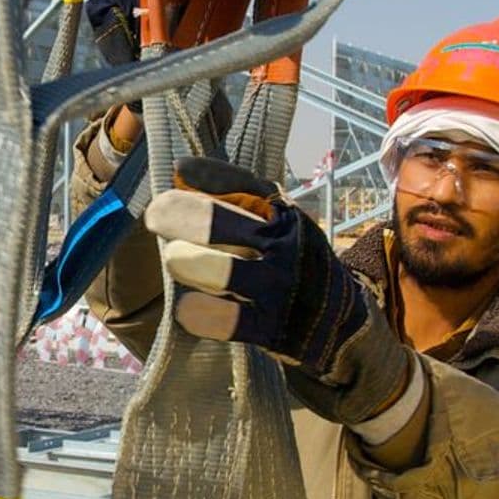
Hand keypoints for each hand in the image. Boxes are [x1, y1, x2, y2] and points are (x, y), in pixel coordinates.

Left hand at [141, 156, 416, 425]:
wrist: (341, 321)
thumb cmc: (292, 261)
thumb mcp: (278, 223)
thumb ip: (235, 197)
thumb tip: (182, 170)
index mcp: (282, 216)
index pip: (240, 183)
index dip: (204, 176)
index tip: (180, 172)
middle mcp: (283, 246)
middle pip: (217, 222)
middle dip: (179, 216)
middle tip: (157, 216)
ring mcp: (277, 287)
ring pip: (217, 269)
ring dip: (187, 262)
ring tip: (176, 259)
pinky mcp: (271, 328)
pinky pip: (224, 320)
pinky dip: (198, 312)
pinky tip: (188, 308)